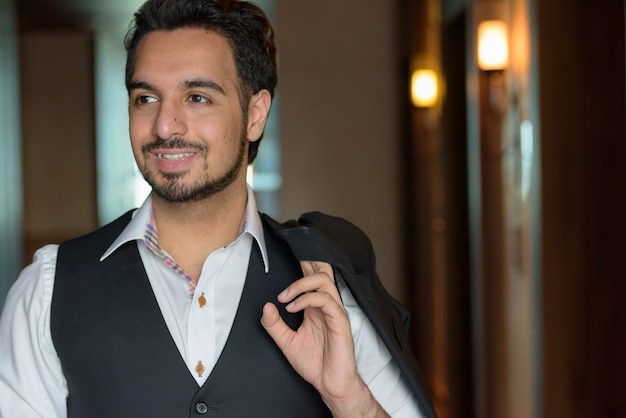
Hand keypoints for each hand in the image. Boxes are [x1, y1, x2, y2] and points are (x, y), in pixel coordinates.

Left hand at [260, 261, 388, 417]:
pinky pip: (326, 300)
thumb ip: (274, 325)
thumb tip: (266, 306)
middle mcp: (326, 305)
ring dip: (300, 285)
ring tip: (285, 297)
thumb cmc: (315, 364)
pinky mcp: (340, 322)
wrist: (330, 384)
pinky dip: (307, 300)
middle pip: (323, 271)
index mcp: (316, 307)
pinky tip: (293, 308)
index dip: (304, 263)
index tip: (290, 255)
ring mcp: (334, 312)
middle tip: (291, 261)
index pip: (313, 277)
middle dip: (308, 262)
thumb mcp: (286, 343)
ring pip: (324, 281)